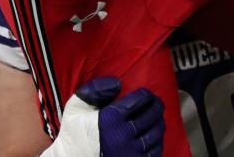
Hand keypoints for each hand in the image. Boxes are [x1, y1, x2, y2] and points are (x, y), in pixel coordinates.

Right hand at [43, 77, 163, 155]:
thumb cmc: (74, 134)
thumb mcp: (76, 107)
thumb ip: (94, 90)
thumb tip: (118, 83)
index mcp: (110, 119)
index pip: (139, 100)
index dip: (146, 94)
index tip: (147, 93)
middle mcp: (122, 137)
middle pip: (150, 116)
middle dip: (156, 106)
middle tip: (157, 102)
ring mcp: (130, 154)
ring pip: (155, 134)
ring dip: (159, 123)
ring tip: (158, 117)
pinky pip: (155, 152)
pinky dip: (158, 142)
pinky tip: (155, 136)